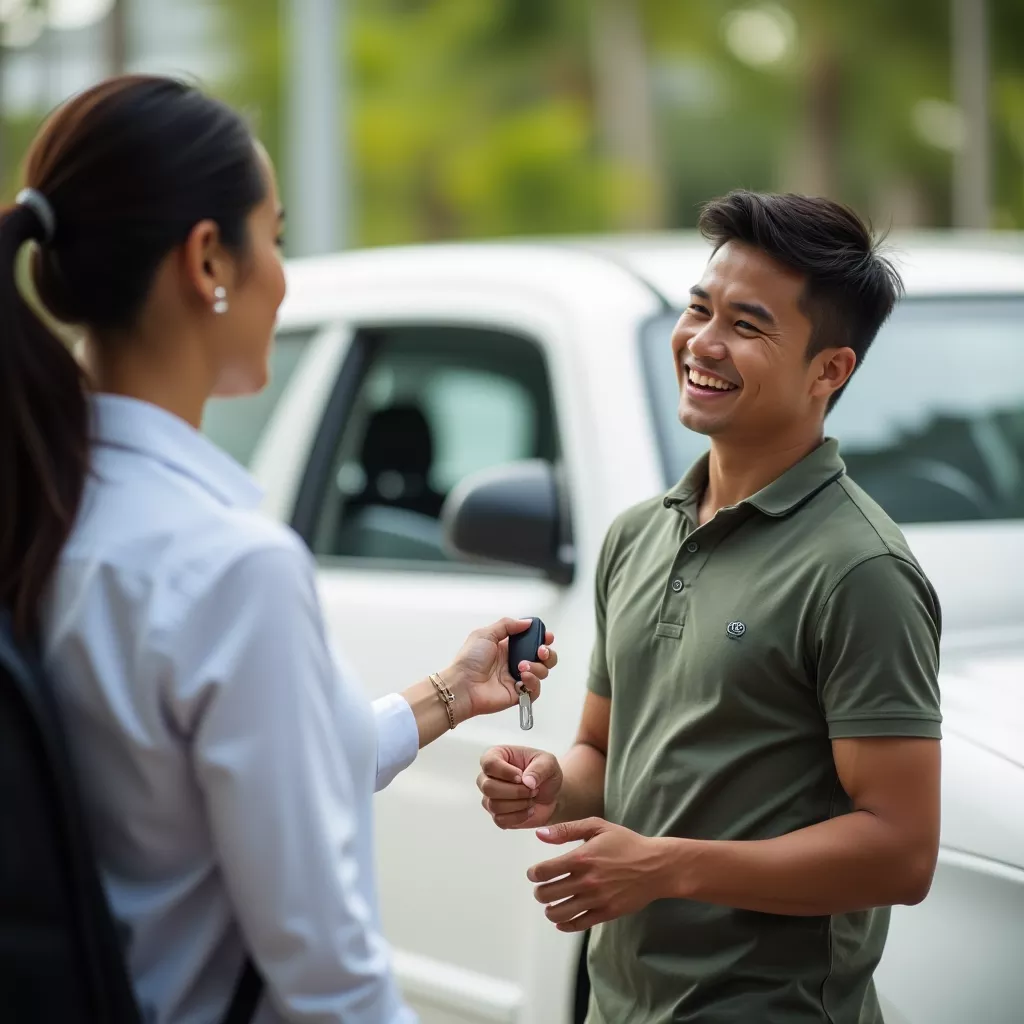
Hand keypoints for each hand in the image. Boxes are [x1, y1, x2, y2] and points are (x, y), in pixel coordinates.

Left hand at [445, 618, 556, 720]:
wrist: (462, 685)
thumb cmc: (469, 660)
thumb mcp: (485, 634)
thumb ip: (507, 625)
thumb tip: (527, 622)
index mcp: (507, 647)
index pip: (532, 641)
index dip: (542, 639)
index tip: (546, 636)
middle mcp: (514, 662)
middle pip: (543, 658)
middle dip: (548, 653)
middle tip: (541, 651)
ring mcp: (517, 679)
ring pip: (542, 673)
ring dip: (537, 667)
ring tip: (522, 666)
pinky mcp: (518, 694)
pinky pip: (535, 690)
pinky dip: (533, 682)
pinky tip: (523, 678)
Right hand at [478, 746, 562, 828]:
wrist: (552, 794)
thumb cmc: (546, 773)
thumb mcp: (549, 763)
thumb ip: (540, 768)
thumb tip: (527, 781)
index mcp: (497, 755)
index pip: (489, 763)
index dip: (505, 772)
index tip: (521, 776)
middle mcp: (488, 776)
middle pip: (488, 787)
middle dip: (515, 791)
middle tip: (532, 790)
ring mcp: (489, 796)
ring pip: (494, 805)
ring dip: (519, 804)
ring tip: (532, 798)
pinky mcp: (496, 814)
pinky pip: (500, 820)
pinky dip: (519, 816)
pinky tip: (529, 809)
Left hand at [527, 818, 672, 931]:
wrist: (656, 866)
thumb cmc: (626, 843)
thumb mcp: (598, 827)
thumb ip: (567, 829)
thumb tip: (540, 835)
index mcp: (581, 858)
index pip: (544, 871)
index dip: (534, 874)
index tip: (535, 874)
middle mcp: (586, 880)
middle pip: (547, 894)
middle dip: (539, 892)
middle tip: (542, 888)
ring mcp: (596, 899)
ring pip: (559, 913)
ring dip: (549, 910)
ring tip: (550, 904)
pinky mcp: (606, 913)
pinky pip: (578, 925)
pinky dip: (564, 925)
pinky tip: (561, 920)